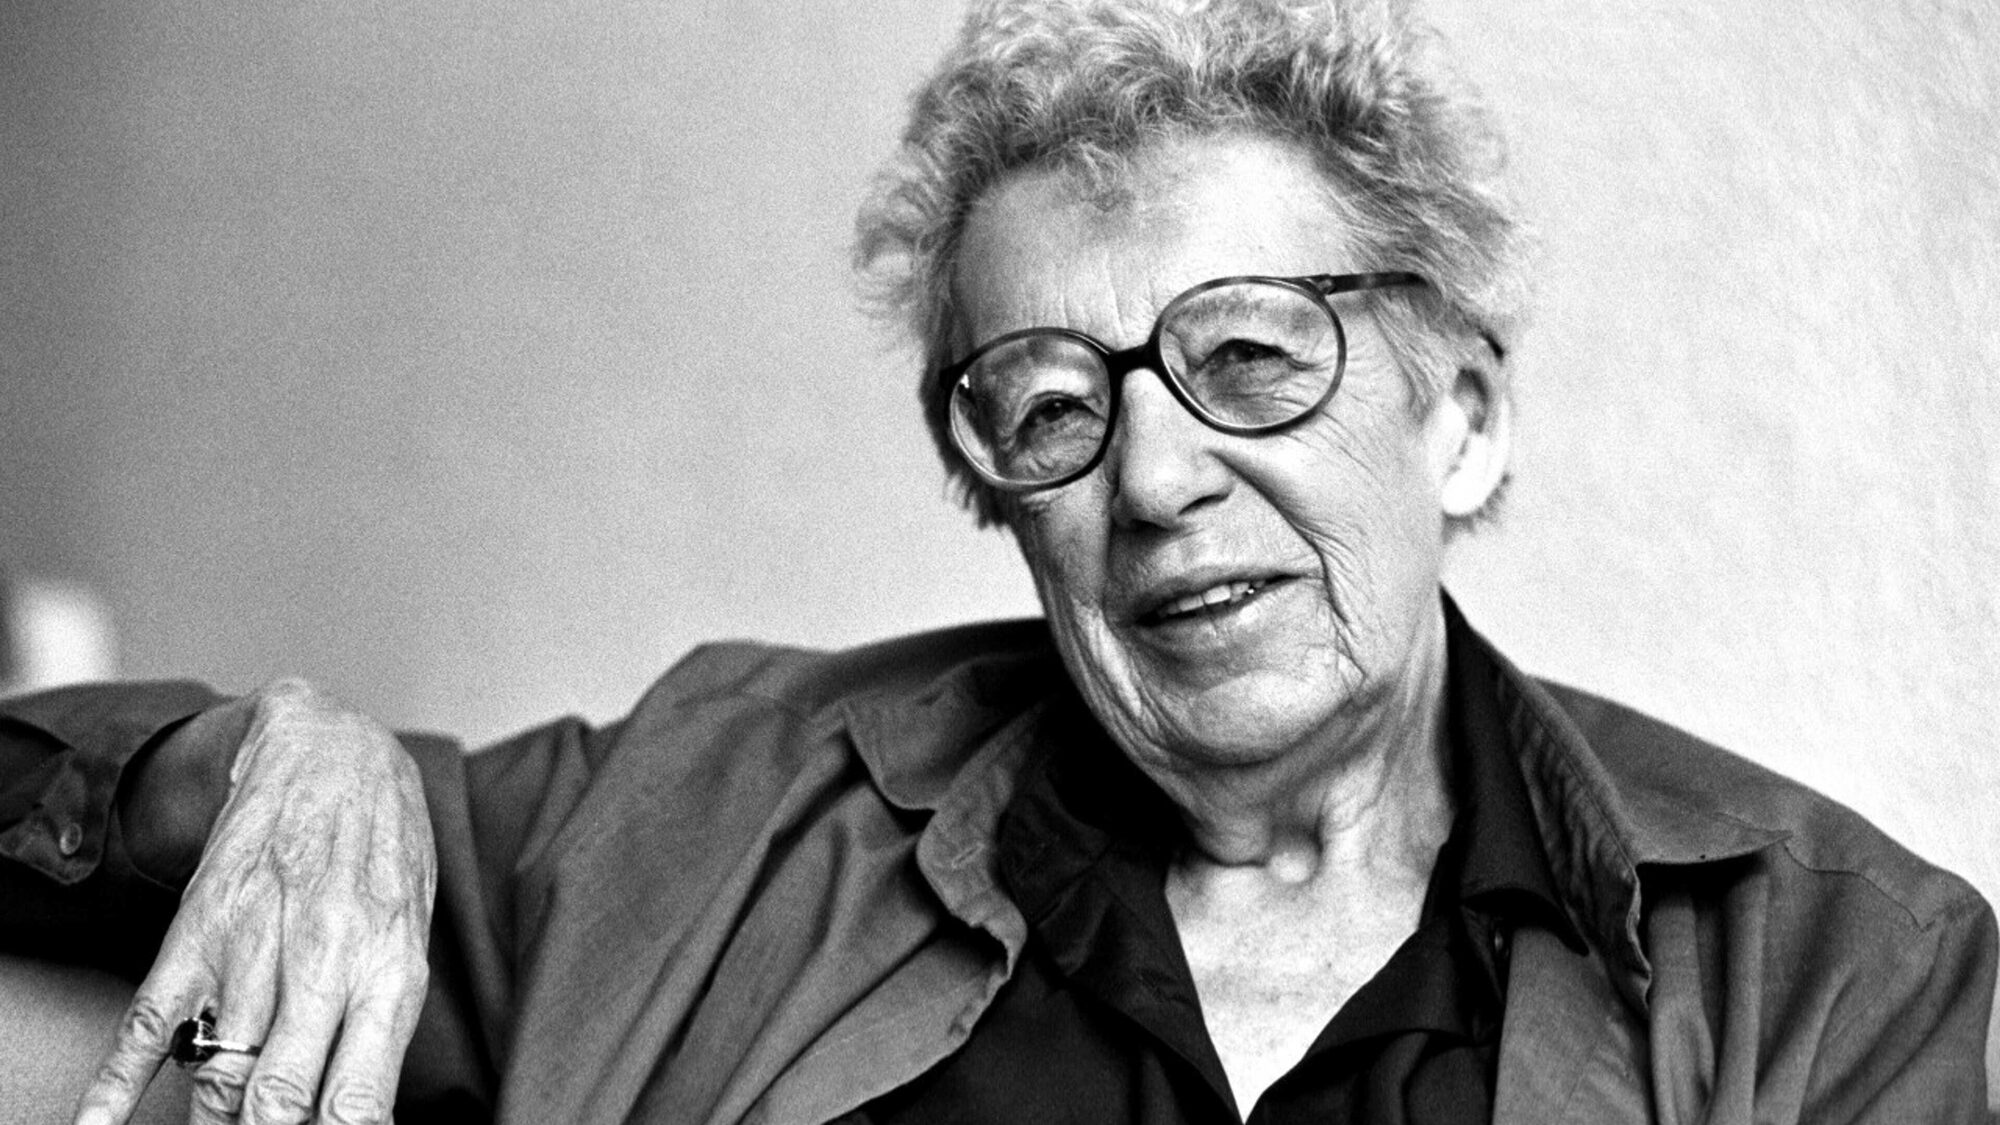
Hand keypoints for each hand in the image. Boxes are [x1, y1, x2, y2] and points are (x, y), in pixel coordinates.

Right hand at [75, 679, 436, 1124]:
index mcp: (390, 972)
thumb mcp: (413, 934)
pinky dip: (115, 1092)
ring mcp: (251, 948)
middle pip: (279, 1101)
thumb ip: (382, 1026)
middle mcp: (321, 964)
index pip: (360, 1100)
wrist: (331, 750)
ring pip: (217, 1079)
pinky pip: (149, 1029)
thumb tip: (358, 1117)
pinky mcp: (194, 934)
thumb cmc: (384, 852)